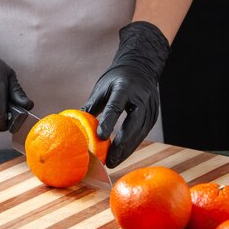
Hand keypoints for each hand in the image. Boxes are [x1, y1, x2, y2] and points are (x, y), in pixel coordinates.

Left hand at [83, 21, 169, 167]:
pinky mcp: (153, 116)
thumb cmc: (118, 77)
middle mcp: (141, 98)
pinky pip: (142, 134)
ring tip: (113, 162)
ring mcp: (150, 108)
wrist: (142, 66)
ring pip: (139, 133)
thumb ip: (92, 106)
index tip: (99, 137)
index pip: (116, 106)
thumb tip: (76, 125)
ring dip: (126, 150)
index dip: (108, 122)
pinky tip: (121, 154)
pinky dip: (131, 145)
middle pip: (132, 125)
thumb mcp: (103, 87)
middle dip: (120, 145)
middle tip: (108, 161)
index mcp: (125, 87)